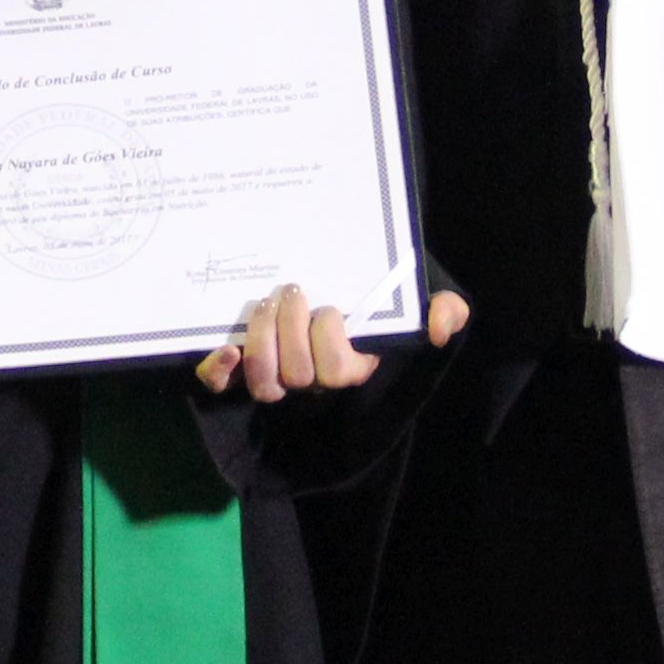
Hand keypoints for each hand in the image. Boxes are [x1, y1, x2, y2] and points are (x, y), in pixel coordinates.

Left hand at [198, 282, 468, 401]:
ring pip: (263, 382)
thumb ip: (444, 308)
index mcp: (352, 364)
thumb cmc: (378, 289)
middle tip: (292, 290)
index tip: (330, 308)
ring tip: (266, 303)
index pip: (338, 372)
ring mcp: (276, 372)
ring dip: (261, 342)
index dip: (329, 343)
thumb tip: (439, 325)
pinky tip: (225, 348)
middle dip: (291, 332)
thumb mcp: (419, 293)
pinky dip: (219, 370)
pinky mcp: (241, 364)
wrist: (337, 278)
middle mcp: (312, 376)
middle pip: (296, 376)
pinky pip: (224, 384)